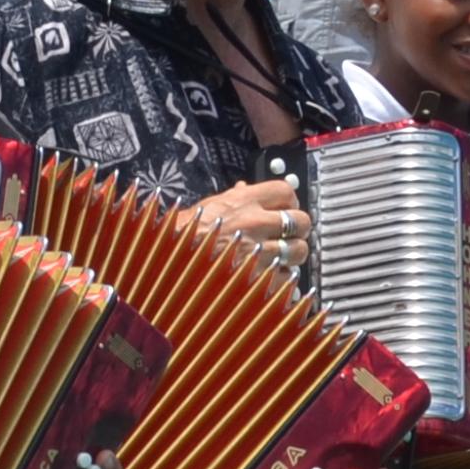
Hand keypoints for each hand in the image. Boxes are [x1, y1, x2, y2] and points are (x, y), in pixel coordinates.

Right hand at [186, 177, 309, 277]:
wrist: (168, 263)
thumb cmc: (181, 236)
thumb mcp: (207, 207)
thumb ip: (232, 198)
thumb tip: (244, 188)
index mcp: (243, 202)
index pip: (287, 191)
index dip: (291, 201)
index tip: (287, 209)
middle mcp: (255, 224)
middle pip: (301, 221)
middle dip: (297, 230)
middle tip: (287, 236)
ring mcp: (259, 252)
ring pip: (298, 251)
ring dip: (291, 256)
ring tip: (278, 258)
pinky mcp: (259, 278)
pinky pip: (286, 278)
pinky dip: (280, 280)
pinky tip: (267, 277)